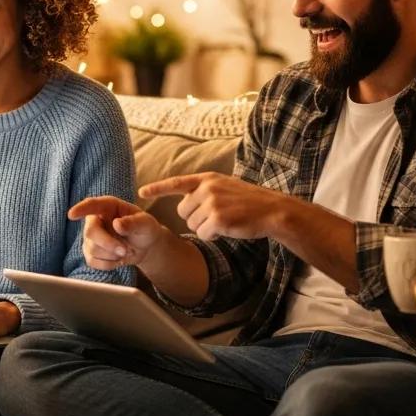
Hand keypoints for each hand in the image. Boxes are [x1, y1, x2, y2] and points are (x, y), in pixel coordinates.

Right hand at [67, 196, 166, 269]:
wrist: (144, 246)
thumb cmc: (144, 229)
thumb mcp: (146, 223)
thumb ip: (133, 223)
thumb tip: (117, 224)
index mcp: (108, 206)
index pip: (91, 204)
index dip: (81, 209)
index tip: (72, 214)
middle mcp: (96, 220)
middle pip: (91, 232)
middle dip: (108, 244)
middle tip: (125, 250)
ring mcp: (91, 237)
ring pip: (92, 248)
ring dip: (112, 255)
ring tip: (126, 251)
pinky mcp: (90, 252)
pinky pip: (93, 261)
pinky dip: (108, 264)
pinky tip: (118, 259)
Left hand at [138, 172, 288, 241]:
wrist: (273, 210)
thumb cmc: (251, 202)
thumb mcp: (226, 186)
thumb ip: (205, 191)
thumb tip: (183, 205)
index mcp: (208, 179)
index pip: (177, 183)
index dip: (158, 188)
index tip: (141, 193)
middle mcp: (207, 189)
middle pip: (183, 212)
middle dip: (195, 218)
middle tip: (217, 217)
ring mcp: (212, 203)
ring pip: (192, 225)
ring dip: (206, 228)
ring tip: (225, 221)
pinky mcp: (218, 219)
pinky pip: (203, 235)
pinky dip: (213, 236)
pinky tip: (227, 229)